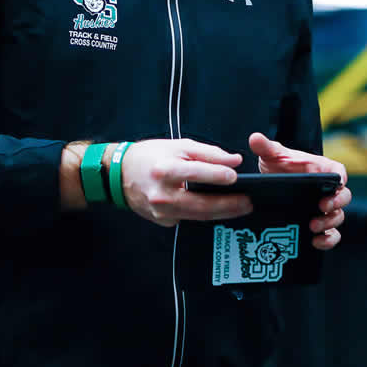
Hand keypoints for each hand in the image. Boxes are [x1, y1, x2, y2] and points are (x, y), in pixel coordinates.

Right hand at [119, 138, 252, 226]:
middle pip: (200, 203)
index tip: (235, 177)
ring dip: (221, 213)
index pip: (195, 173)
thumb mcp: (178, 146)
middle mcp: (161, 194)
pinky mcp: (162, 221)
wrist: (119, 174)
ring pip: (197, 216)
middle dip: (228, 204)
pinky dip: (205, 214)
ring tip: (241, 208)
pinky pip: (189, 218)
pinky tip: (220, 210)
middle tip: (247, 202)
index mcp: (164, 170)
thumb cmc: (150, 156)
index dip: (217, 175)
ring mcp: (161, 211)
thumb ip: (208, 153)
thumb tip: (234, 160)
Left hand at [249, 132, 350, 250]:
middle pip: (344, 197)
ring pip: (338, 217)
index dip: (341, 177)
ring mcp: (324, 210)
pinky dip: (328, 240)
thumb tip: (255, 138)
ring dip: (329, 222)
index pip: (339, 171)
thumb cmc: (279, 166)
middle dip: (336, 203)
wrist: (272, 185)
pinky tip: (316, 241)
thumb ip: (266, 147)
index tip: (338, 182)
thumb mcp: (272, 155)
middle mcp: (327, 191)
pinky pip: (331, 235)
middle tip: (322, 206)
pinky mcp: (319, 225)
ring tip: (312, 225)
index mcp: (322, 170)